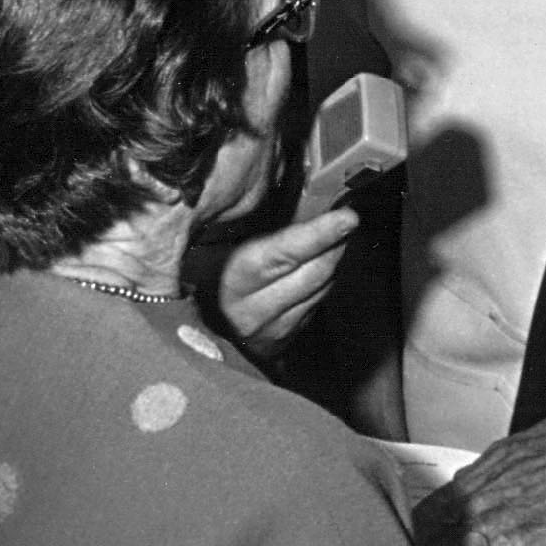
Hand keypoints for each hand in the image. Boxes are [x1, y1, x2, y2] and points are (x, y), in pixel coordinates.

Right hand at [215, 207, 356, 365]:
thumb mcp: (220, 243)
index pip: (284, 254)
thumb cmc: (206, 269)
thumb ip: (259, 229)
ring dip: (333, 262)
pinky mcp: (284, 344)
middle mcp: (252, 312)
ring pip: (321, 290)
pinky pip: (317, 305)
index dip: (319, 234)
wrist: (196, 322)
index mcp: (230, 280)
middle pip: (313, 273)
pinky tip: (318, 266)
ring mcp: (271, 332)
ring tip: (334, 239)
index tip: (349, 217)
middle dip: (336, 244)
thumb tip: (309, 201)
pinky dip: (323, 283)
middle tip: (347, 219)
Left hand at [416, 410, 545, 545]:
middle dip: (428, 543)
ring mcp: (513, 507)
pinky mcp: (534, 532)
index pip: (450, 494)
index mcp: (502, 460)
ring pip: (460, 539)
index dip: (433, 518)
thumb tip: (509, 470)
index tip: (423, 534)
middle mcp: (499, 482)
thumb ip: (520, 460)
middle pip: (445, 519)